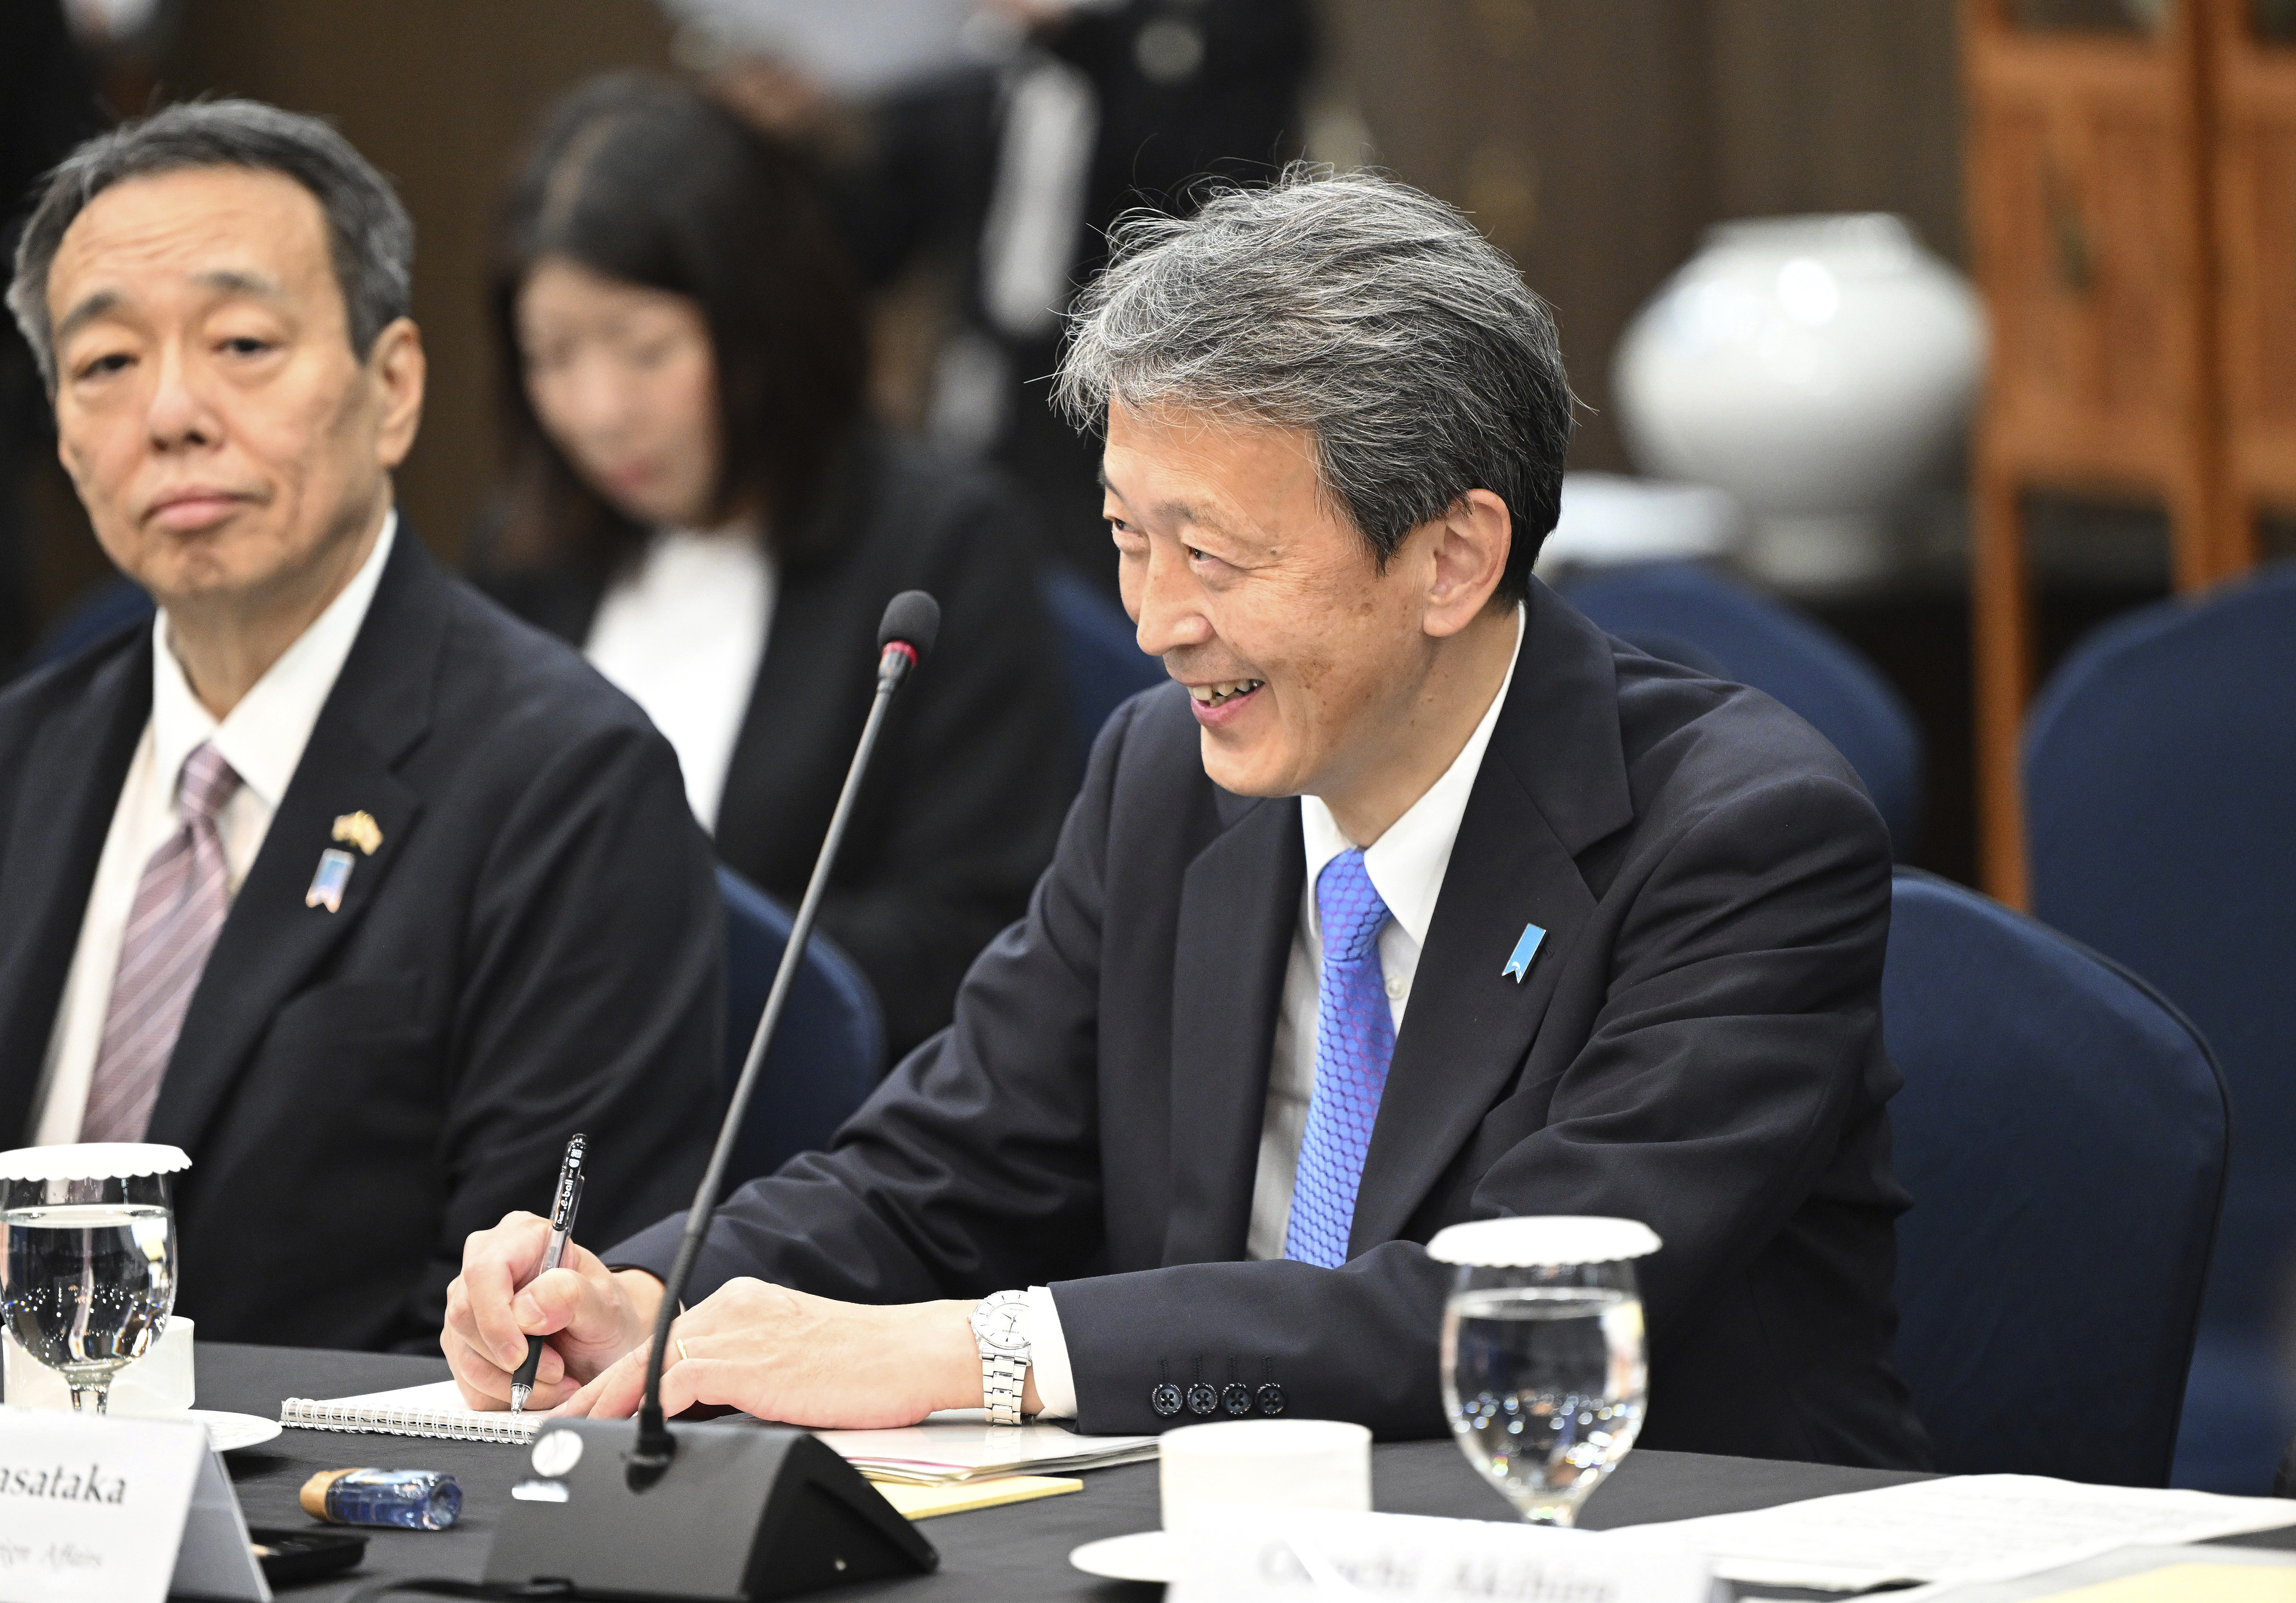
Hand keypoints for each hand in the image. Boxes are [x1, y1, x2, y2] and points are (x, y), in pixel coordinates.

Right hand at [441, 1210, 665, 1409]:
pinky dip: (504, 1396)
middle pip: (465, 1316)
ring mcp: (469, 1305)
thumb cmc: (605, 1315)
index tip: (521, 1355)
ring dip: (512, 1384)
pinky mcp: (464, 1343)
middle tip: (557, 1371)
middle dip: (511, 1360)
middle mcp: (486, 1265)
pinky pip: (468, 1381)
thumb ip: (571, 1295)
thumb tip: (526, 1308)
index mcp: (521, 1236)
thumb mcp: (605, 1303)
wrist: (604, 1344)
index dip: (495, 1317)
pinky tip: (538, 1388)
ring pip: (465, 1355)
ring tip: (556, 1381)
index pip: (484, 1271)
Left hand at [554, 1280, 1037, 1428]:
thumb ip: (744, 1378)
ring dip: (606, 1403)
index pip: (667, 1341)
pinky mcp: (743, 1359)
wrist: (913, 1352)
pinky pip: (673, 1385)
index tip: (596, 1403)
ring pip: (648, 1365)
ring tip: (575, 1432)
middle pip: (645, 1349)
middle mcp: (732, 1307)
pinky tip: (626, 1433)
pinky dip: (642, 1410)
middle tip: (563, 1422)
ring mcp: (736, 1329)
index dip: (623, 1376)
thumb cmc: (868, 1365)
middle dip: (599, 1390)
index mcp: (743, 1305)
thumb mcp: (792, 1365)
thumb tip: (702, 1415)